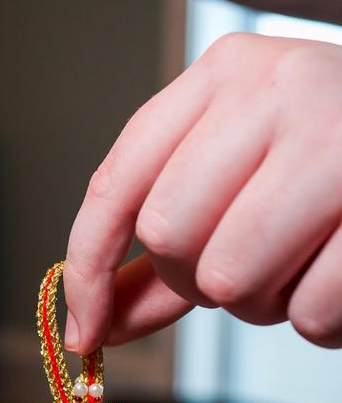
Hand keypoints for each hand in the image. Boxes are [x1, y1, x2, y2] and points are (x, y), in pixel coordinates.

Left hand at [64, 33, 341, 351]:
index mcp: (225, 72)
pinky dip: (323, 320)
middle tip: (252, 262)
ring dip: (262, 301)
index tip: (86, 330)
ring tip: (304, 262)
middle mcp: (279, 87)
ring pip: (230, 279)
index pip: (119, 184)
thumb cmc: (337, 157)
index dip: (89, 270)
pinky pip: (312, 312)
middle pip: (170, 237)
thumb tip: (96, 320)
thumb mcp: (245, 166)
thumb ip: (170, 237)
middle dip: (200, 280)